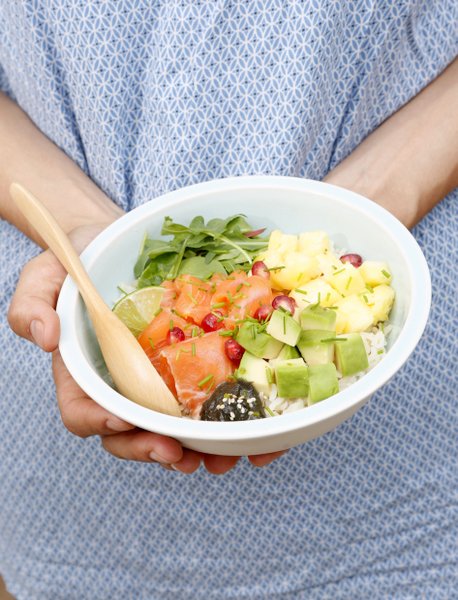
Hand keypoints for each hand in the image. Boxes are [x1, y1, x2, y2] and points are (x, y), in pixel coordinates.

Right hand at [8, 224, 285, 473]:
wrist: (118, 242)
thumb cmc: (79, 259)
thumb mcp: (45, 274)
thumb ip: (32, 304)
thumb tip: (45, 337)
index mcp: (83, 373)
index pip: (82, 411)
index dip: (100, 423)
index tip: (123, 421)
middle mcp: (119, 384)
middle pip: (129, 433)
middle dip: (153, 448)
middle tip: (181, 455)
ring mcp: (154, 378)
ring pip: (170, 426)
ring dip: (194, 448)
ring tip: (219, 455)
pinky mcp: (186, 365)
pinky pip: (201, 397)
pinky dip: (221, 418)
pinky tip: (242, 425)